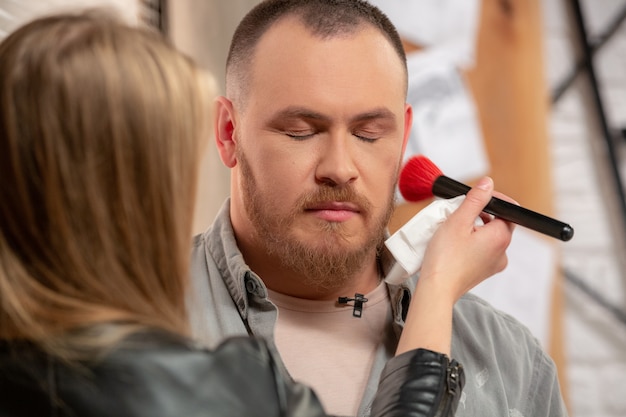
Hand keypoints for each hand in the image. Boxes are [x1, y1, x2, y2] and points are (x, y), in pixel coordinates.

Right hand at [396, 177, 514, 356]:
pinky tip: (453, 244)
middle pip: (497, 223)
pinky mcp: (483, 272)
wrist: (436, 289)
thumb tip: (488, 183)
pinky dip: (471, 243)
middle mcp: (503, 252)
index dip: (491, 200)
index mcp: (501, 237)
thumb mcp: (458, 221)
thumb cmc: (445, 258)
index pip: (507, 210)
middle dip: (480, 214)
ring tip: (452, 229)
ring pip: (488, 236)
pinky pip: (482, 250)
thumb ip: (475, 200)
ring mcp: (494, 264)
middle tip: (458, 213)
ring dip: (474, 228)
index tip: (473, 197)